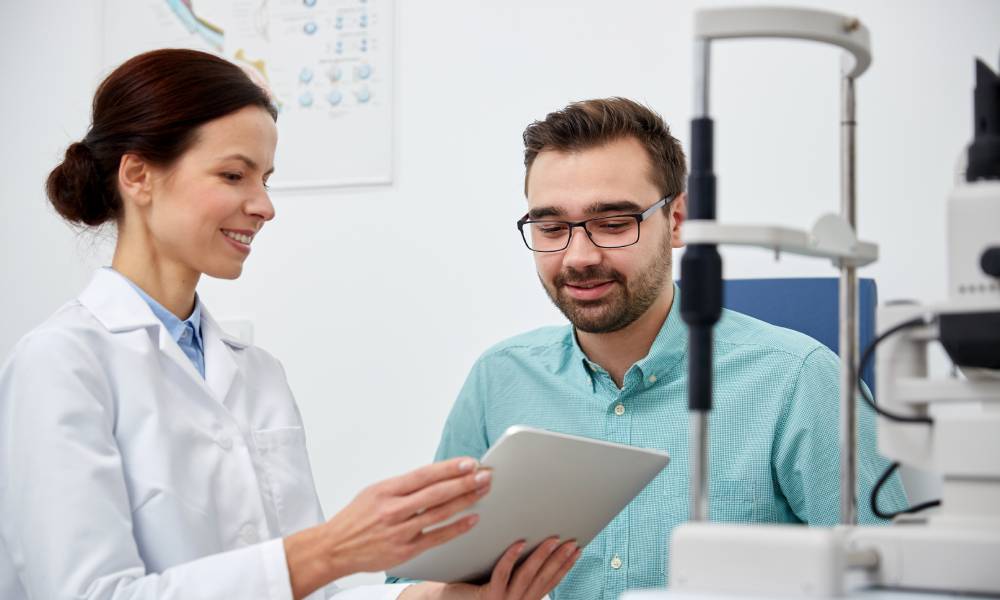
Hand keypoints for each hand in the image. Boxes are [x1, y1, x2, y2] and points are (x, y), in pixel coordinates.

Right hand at [285, 457, 490, 598]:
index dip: (449, 468)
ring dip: (465, 501)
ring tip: (482, 491)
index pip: (424, 475)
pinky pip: (437, 537)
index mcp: (385, 491)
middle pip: (436, 493)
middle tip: (485, 475)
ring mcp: (400, 531)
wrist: (334, 548)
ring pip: (440, 513)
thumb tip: (435, 476)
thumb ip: (402, 486)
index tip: (469, 462)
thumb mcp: (374, 492)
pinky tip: (472, 519)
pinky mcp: (405, 551)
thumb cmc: (355, 518)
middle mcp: (393, 510)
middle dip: (464, 482)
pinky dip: (457, 528)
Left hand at [476, 538, 579, 599]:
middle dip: (559, 559)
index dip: (565, 566)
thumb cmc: (471, 588)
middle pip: (543, 578)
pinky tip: (520, 543)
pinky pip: (502, 574)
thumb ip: (517, 571)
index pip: (550, 582)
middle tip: (571, 541)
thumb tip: (533, 539)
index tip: (578, 549)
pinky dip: (512, 557)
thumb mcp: (500, 581)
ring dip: (542, 556)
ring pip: (527, 575)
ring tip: (553, 539)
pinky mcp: (488, 596)